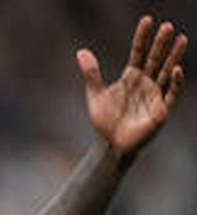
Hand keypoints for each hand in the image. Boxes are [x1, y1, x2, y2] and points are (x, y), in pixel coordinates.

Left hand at [79, 15, 185, 160]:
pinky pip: (170, 94)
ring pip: (166, 72)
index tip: (147, 20)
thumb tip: (81, 51)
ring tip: (181, 39)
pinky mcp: (160, 111)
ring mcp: (154, 95)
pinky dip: (174, 82)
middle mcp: (146, 83)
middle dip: (161, 43)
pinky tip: (176, 69)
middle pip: (155, 59)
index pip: (139, 52)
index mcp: (131, 77)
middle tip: (167, 26)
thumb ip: (91, 74)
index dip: (142, 37)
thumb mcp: (95, 95)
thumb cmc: (105, 122)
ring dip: (174, 56)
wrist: (110, 146)